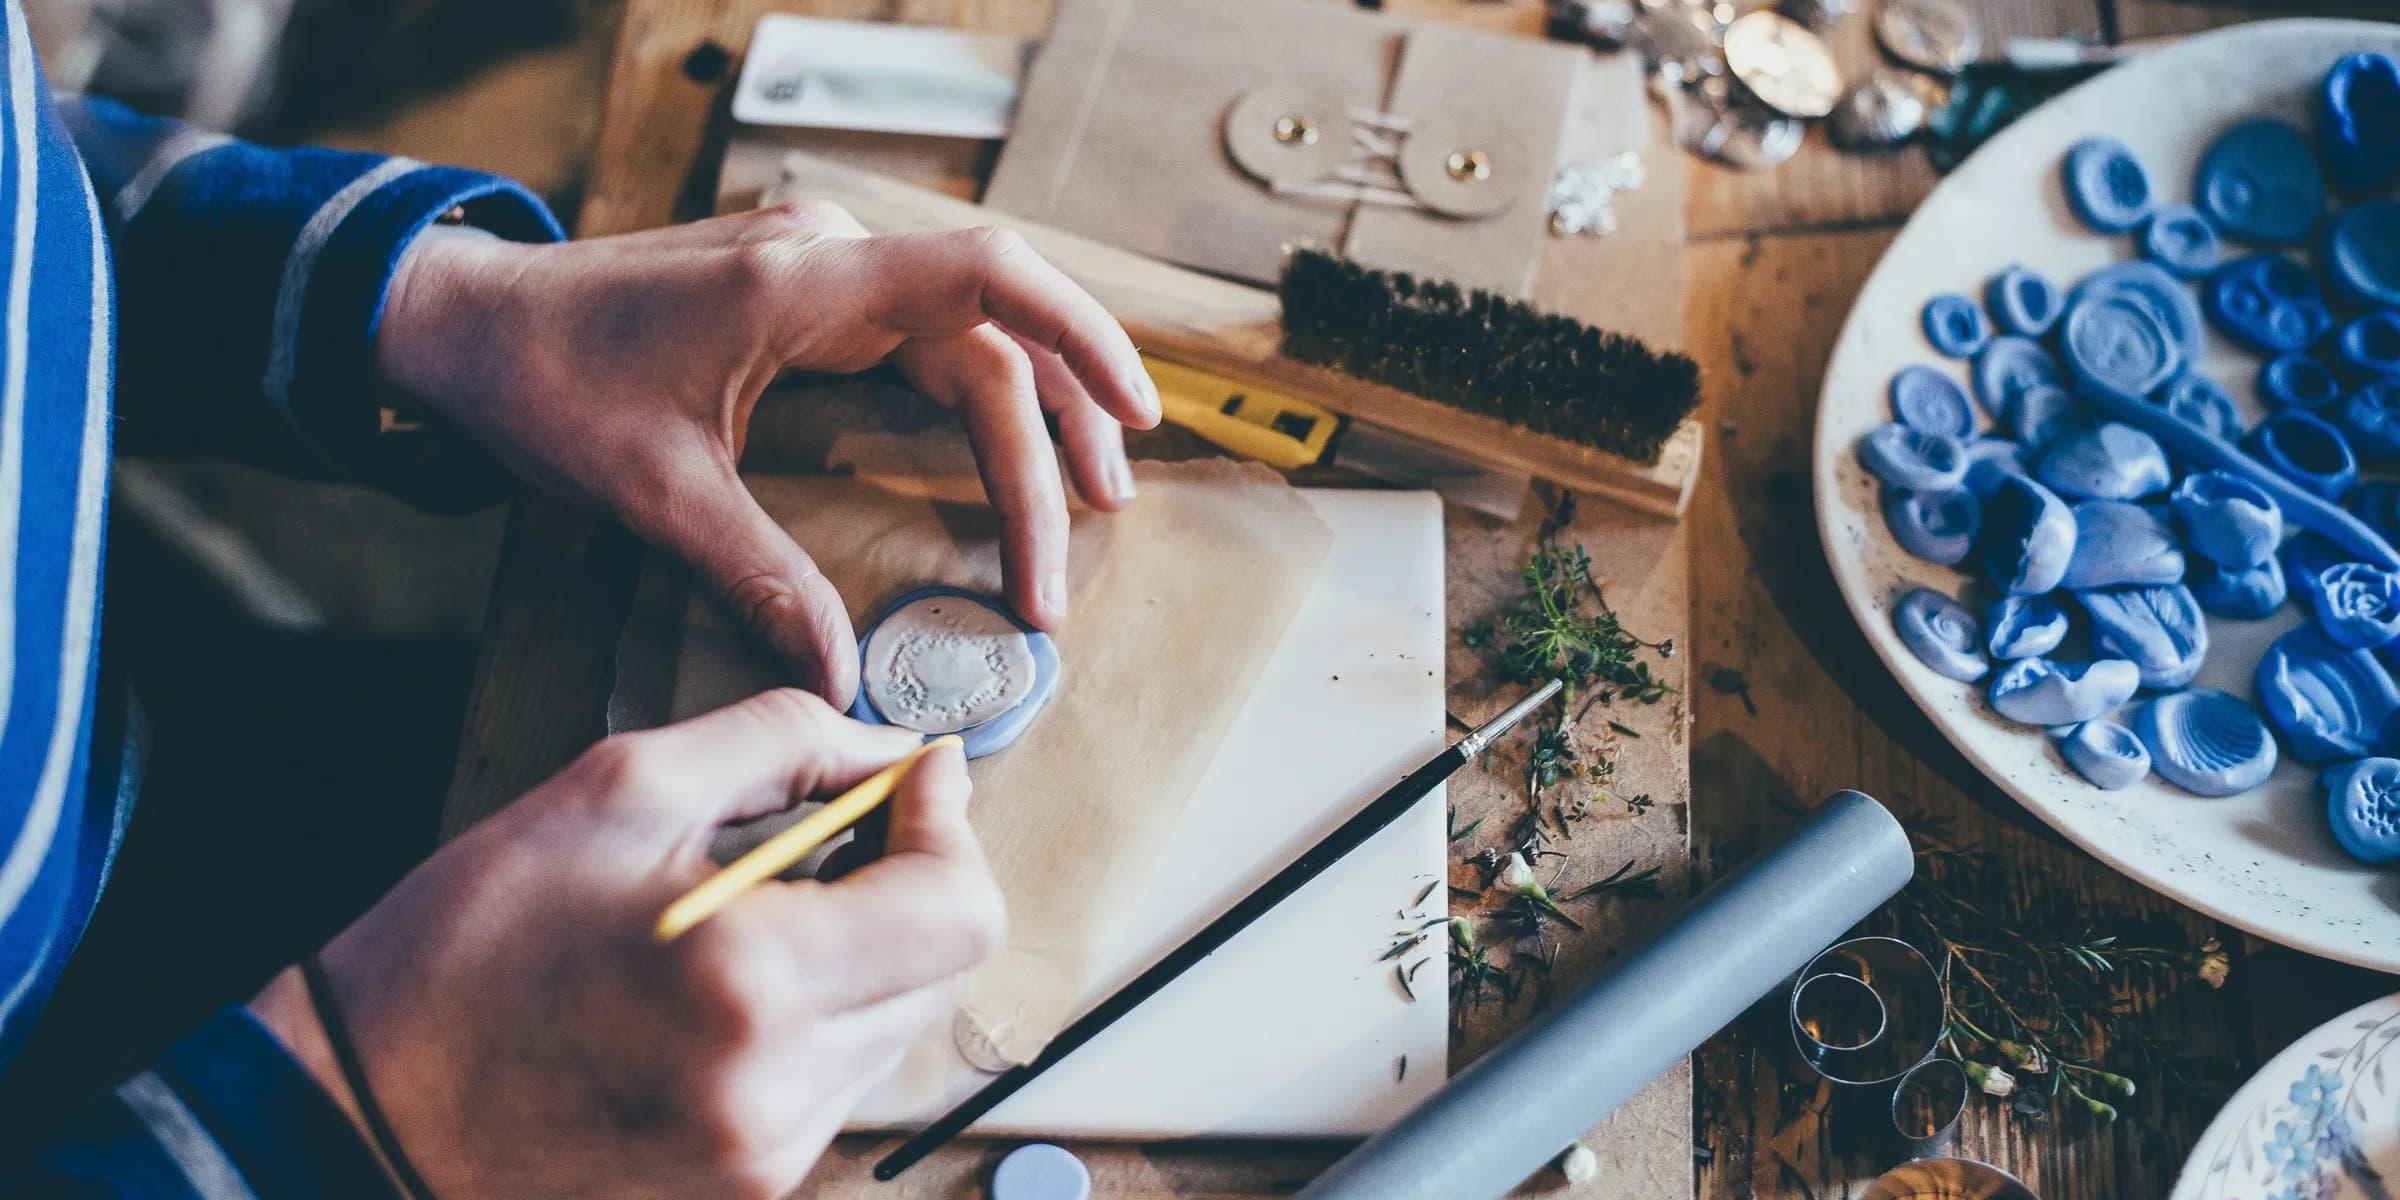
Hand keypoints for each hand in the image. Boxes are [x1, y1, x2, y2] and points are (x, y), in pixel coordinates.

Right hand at [249, 690, 1002, 1198]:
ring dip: (865, 950)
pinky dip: (817, 1016)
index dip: (947, 827)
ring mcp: (766, 1155)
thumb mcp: (615, 790)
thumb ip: (780, 744)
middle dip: (911, 880)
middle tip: (840, 827)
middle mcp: (778, 1088)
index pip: (958, 909)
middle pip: (942, 968)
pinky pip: (838, 1081)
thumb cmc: (467, 946)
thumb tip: (888, 752)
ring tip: (762, 908)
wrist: (360, 1112)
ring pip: (896, 1024)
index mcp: (752, 983)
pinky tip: (730, 983)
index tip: (917, 779)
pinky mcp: (747, 1189)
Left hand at [375, 204, 1161, 704]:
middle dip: (1052, 435)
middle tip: (1086, 539)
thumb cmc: (544, 384)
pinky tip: (1009, 449)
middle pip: (992, 335)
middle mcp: (830, 260)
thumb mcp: (651, 494)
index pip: (984, 276)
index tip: (1134, 414)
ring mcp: (824, 270)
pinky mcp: (812, 293)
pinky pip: (929, 335)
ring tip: (1088, 500)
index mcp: (802, 285)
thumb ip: (758, 578)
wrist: (464, 321)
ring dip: (1035, 413)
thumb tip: (841, 676)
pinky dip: (981, 394)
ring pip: (970, 334)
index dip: (1078, 335)